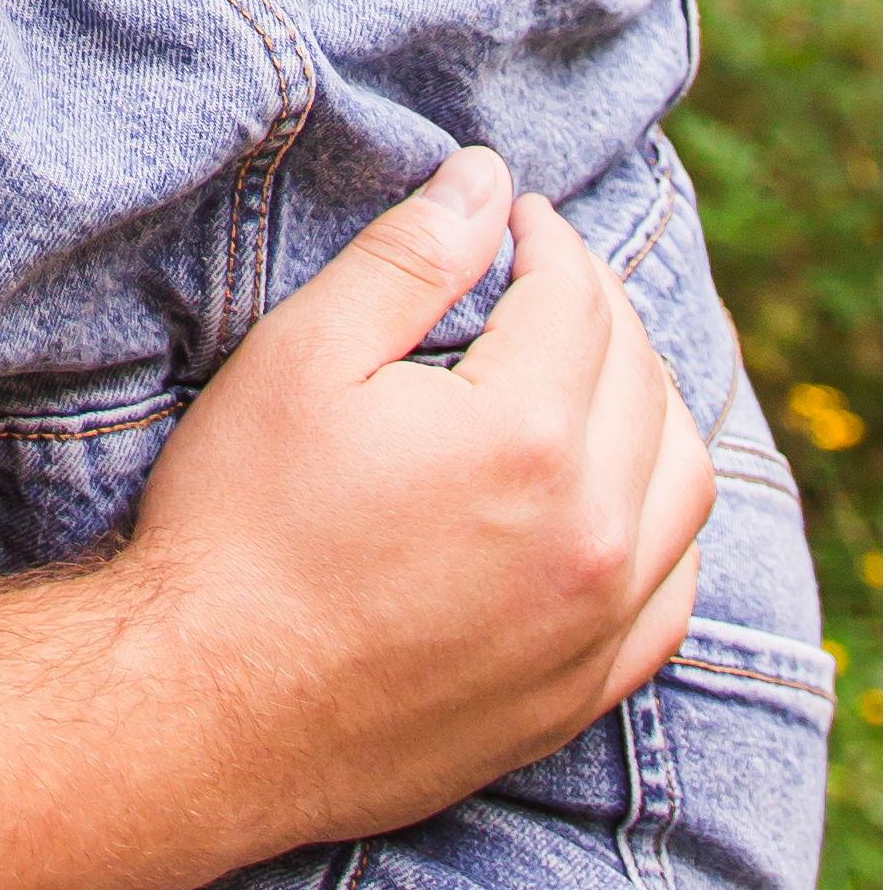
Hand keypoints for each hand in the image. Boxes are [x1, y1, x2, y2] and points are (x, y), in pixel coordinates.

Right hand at [104, 151, 717, 869]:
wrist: (206, 710)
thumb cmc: (240, 524)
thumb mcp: (302, 358)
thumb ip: (409, 259)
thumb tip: (489, 180)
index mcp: (527, 436)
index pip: (578, 298)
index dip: (544, 239)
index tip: (510, 220)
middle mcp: (592, 533)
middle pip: (642, 377)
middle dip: (597, 306)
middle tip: (538, 276)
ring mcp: (597, 625)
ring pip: (684, 482)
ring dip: (648, 404)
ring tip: (585, 370)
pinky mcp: (580, 693)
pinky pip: (675, 593)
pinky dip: (664, 523)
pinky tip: (615, 498)